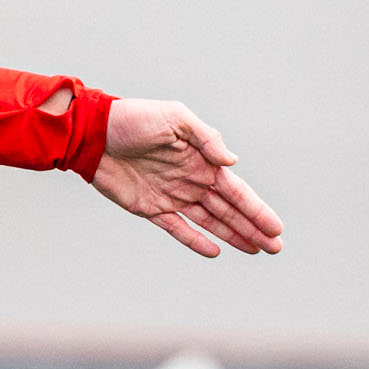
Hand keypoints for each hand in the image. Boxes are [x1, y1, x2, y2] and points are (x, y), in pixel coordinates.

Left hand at [88, 99, 284, 258]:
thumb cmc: (134, 118)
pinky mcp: (150, 207)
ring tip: (256, 250)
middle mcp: (191, 179)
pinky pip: (177, 228)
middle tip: (275, 248)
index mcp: (201, 159)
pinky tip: (214, 251)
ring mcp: (172, 195)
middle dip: (253, 228)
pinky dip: (195, 240)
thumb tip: (232, 161)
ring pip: (210, 221)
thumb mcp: (174, 117)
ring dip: (233, 235)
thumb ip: (206, 138)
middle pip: (229, 210)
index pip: (236, 190)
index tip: (276, 228)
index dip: (257, 209)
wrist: (93, 132)